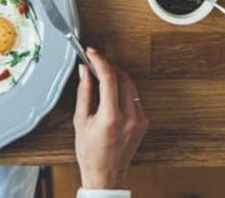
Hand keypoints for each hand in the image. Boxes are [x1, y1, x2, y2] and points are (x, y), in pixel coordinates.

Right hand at [73, 47, 149, 189]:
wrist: (106, 174)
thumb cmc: (90, 151)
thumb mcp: (80, 120)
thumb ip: (84, 92)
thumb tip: (84, 70)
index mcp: (111, 117)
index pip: (109, 77)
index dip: (99, 59)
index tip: (91, 52)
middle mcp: (129, 117)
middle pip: (123, 77)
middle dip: (109, 66)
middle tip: (95, 63)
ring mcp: (140, 119)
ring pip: (131, 85)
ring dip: (117, 76)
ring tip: (102, 77)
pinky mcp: (144, 121)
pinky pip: (136, 97)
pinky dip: (124, 90)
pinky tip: (112, 94)